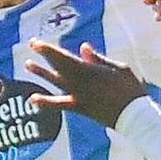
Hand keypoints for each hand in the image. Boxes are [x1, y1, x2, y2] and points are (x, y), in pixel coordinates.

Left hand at [25, 40, 147, 127]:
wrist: (133, 116)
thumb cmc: (130, 89)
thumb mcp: (118, 68)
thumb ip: (98, 59)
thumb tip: (83, 47)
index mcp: (89, 71)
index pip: (64, 58)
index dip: (48, 51)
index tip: (37, 43)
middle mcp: (79, 83)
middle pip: (58, 66)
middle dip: (45, 55)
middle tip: (32, 43)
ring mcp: (78, 96)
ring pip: (56, 82)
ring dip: (41, 73)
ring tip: (28, 64)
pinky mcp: (79, 108)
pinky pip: (60, 104)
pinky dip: (46, 101)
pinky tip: (32, 99)